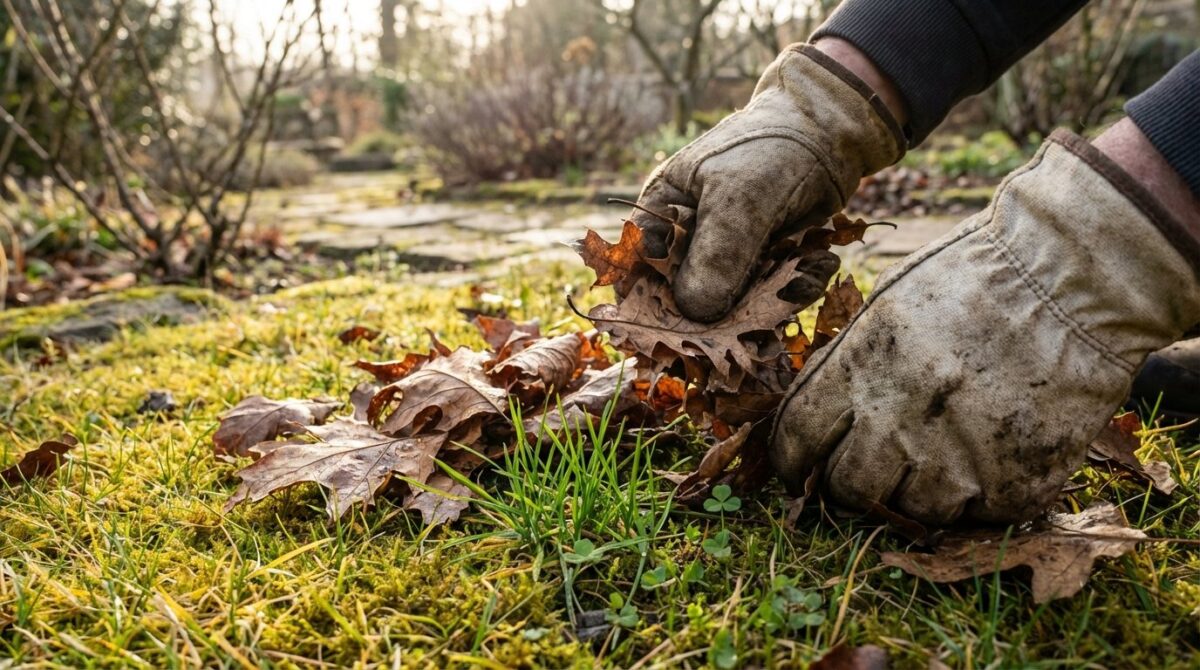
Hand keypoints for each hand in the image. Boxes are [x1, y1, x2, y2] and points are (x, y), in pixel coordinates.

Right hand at [628, 41, 904, 322]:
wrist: (830, 130)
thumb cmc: (768, 149)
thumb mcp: (739, 198)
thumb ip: (716, 255)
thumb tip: (696, 313)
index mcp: (661, 215)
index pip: (640, 273)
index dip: (654, 307)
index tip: (686, 332)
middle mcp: (688, 241)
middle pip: (687, 300)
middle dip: (725, 313)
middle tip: (763, 312)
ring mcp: (727, 256)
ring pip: (735, 305)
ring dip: (771, 301)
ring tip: (806, 272)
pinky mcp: (764, 265)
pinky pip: (771, 296)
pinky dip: (797, 287)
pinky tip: (821, 263)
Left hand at [770, 131, 1199, 524]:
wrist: (1074, 277)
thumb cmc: (975, 277)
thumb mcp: (888, 305)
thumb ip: (847, 363)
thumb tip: (816, 412)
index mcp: (859, 372)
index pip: (797, 442)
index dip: (793, 461)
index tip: (802, 467)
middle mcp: (901, 421)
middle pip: (848, 490)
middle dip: (852, 484)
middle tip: (874, 466)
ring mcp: (960, 458)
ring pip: (914, 512)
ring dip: (920, 491)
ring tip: (945, 451)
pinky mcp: (1017, 482)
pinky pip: (981, 516)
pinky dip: (982, 495)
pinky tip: (993, 453)